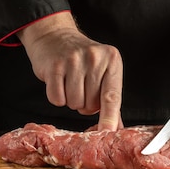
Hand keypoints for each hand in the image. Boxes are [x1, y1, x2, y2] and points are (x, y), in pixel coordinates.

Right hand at [18, 12, 123, 130]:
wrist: (55, 36)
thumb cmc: (82, 59)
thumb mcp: (103, 70)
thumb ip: (110, 99)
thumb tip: (115, 128)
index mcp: (112, 59)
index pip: (112, 95)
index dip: (109, 117)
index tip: (108, 132)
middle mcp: (95, 58)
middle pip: (91, 104)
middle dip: (85, 103)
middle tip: (82, 87)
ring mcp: (73, 60)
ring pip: (74, 104)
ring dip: (71, 100)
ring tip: (71, 83)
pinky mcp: (54, 66)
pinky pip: (56, 99)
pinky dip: (57, 97)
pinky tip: (59, 82)